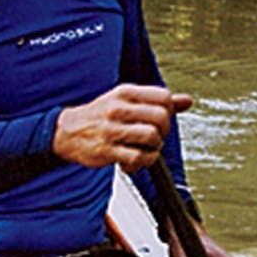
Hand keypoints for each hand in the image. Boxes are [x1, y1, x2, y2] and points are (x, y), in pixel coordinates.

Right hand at [53, 83, 191, 171]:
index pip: (164, 97)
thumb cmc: (102, 116)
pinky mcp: (107, 151)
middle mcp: (119, 109)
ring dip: (155, 148)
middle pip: (162, 118)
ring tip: (145, 149)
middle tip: (154, 138)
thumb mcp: (127, 101)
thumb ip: (158, 101)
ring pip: (152, 137)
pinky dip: (143, 163)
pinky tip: (134, 162)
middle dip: (164, 132)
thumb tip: (188, 101)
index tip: (160, 120)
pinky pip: (138, 158)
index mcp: (125, 93)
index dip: (169, 112)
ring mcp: (112, 130)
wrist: (67, 132)